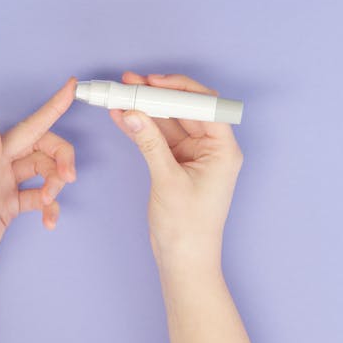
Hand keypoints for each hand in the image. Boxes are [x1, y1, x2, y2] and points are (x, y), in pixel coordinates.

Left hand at [0, 78, 76, 342]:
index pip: (27, 128)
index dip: (52, 108)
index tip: (72, 87)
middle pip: (40, 150)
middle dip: (59, 161)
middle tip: (70, 179)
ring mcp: (2, 186)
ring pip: (41, 173)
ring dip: (53, 186)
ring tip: (50, 207)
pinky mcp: (7, 205)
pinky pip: (36, 195)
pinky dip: (47, 205)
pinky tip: (49, 221)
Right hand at [109, 72, 242, 269]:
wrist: (183, 261)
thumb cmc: (188, 228)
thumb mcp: (167, 181)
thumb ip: (149, 143)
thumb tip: (131, 112)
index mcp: (223, 149)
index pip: (204, 105)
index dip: (177, 89)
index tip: (150, 82)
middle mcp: (211, 148)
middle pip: (183, 109)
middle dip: (155, 95)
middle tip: (129, 83)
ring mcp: (192, 155)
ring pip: (167, 121)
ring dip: (144, 109)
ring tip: (119, 95)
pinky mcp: (176, 163)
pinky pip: (157, 137)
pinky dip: (140, 127)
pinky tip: (121, 116)